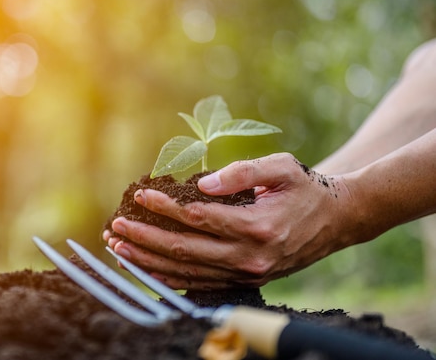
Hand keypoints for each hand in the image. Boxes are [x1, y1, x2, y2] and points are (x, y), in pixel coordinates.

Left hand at [103, 153, 356, 288]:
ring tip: (120, 249)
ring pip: (188, 271)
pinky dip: (170, 278)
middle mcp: (250, 256)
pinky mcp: (245, 279)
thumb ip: (241, 173)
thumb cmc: (305, 188)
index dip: (165, 207)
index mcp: (258, 226)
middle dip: (145, 239)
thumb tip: (202, 184)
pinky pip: (200, 283)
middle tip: (115, 229)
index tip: (140, 195)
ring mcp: (247, 273)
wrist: (336, 220)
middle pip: (185, 250)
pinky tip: (147, 269)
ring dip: (150, 261)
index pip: (198, 218)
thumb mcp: (281, 167)